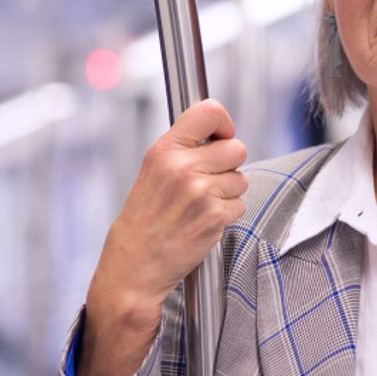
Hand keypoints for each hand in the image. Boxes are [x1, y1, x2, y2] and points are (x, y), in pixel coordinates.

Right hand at [77, 99, 246, 375]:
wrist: (134, 263)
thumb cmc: (145, 219)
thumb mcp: (153, 172)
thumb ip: (184, 149)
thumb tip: (220, 132)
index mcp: (165, 150)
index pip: (208, 112)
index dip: (224, 123)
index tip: (222, 135)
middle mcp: (183, 167)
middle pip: (237, 148)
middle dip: (230, 164)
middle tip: (211, 180)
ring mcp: (201, 192)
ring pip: (241, 179)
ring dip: (229, 192)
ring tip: (201, 204)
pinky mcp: (215, 216)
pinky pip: (240, 204)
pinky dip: (227, 214)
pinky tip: (204, 221)